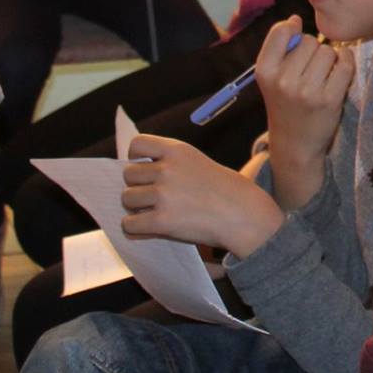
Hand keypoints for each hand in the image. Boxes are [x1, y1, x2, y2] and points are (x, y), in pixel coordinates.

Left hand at [120, 134, 283, 257]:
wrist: (246, 216)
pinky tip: (150, 228)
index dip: (135, 157)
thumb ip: (172, 165)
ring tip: (155, 212)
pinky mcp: (161, 220)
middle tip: (155, 197)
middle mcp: (167, 169)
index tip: (144, 168)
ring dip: (137, 208)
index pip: (138, 144)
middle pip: (129, 174)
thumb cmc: (227, 191)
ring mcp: (163, 195)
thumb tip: (136, 175)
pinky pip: (129, 224)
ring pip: (127, 199)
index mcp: (178, 151)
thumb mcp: (200, 164)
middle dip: (139, 185)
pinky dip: (136, 228)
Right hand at [255, 19, 353, 209]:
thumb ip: (280, 47)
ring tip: (322, 76)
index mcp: (264, 71)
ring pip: (329, 52)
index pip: (282, 31)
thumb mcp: (271, 77)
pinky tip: (339, 74)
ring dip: (330, 59)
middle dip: (314, 50)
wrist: (295, 143)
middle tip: (310, 70)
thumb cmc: (285, 104)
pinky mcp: (329, 99)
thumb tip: (295, 19)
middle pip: (310, 41)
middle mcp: (282, 80)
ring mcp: (306, 91)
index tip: (296, 43)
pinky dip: (346, 64)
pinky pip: (345, 64)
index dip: (293, 30)